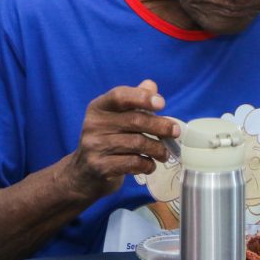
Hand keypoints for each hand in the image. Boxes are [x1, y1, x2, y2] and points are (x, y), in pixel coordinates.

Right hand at [65, 80, 180, 199]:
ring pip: (137, 143)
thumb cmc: (107, 141)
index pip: (120, 96)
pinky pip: (133, 163)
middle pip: (135, 120)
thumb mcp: (116, 119)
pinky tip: (150, 165)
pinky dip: (147, 164)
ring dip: (157, 149)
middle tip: (175, 132)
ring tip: (164, 153)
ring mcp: (95, 147)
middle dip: (161, 126)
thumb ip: (133, 101)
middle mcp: (93, 125)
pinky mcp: (100, 167)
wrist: (84, 173)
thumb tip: (151, 85)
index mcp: (98, 108)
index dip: (142, 97)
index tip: (162, 104)